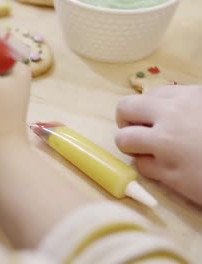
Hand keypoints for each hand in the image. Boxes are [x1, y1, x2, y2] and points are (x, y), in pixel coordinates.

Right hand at [115, 85, 201, 204]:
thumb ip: (153, 168)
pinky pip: (177, 90)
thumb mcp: (181, 183)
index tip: (139, 153)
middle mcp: (169, 111)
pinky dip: (173, 102)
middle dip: (127, 121)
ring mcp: (189, 97)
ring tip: (166, 123)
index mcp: (162, 139)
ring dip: (150, 109)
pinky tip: (189, 117)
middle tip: (141, 133)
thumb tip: (138, 156)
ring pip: (151, 93)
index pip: (124, 137)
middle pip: (126, 106)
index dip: (127, 148)